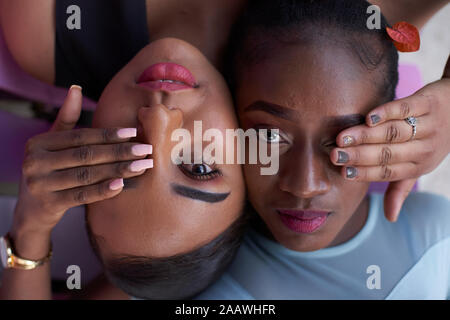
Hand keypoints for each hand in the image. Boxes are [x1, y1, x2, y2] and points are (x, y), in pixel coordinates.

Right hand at [10, 86, 153, 242]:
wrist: (31, 210)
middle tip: (147, 150)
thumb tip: (76, 87)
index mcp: (38, 143)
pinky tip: (122, 185)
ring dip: (119, 170)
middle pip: (87, 155)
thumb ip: (66, 119)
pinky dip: (102, 190)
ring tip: (143, 166)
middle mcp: (35, 161)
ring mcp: (39, 184)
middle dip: (120, 152)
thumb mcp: (53, 144)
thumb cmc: (49, 171)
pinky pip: (81, 196)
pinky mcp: (48, 204)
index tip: (134, 133)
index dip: (109, 135)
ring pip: (87, 175)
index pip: (81, 137)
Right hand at [330, 57, 449, 221]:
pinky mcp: (429, 103)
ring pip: (393, 133)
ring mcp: (428, 125)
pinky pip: (406, 109)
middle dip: (359, 156)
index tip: (343, 172)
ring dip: (365, 136)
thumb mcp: (419, 166)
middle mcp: (425, 148)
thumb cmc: (432, 140)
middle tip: (335, 156)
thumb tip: (390, 218)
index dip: (365, 173)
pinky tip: (368, 118)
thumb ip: (400, 189)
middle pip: (388, 153)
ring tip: (342, 138)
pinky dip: (387, 113)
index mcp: (419, 166)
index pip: (388, 172)